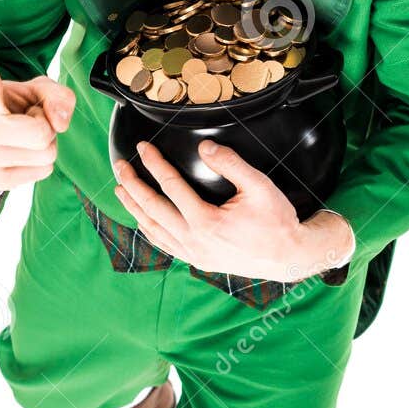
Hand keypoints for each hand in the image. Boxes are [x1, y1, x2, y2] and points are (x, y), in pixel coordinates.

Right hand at [0, 66, 74, 190]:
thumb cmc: (8, 108)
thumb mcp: (32, 90)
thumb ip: (56, 95)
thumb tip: (60, 123)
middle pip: (41, 133)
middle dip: (46, 126)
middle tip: (30, 120)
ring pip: (47, 155)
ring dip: (45, 144)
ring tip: (25, 136)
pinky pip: (45, 170)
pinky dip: (42, 160)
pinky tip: (23, 150)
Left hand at [113, 139, 353, 282]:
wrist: (288, 256)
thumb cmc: (277, 220)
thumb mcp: (259, 186)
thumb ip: (231, 163)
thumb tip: (204, 146)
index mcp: (206, 222)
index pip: (170, 186)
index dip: (154, 163)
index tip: (142, 148)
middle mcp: (194, 241)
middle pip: (152, 208)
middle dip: (133, 185)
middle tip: (120, 166)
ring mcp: (194, 254)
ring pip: (153, 229)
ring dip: (134, 208)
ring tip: (120, 190)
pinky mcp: (197, 261)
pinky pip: (165, 245)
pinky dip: (149, 231)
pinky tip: (142, 220)